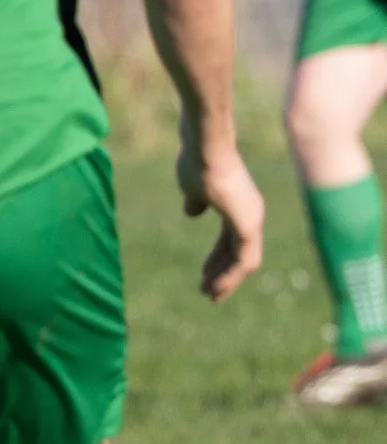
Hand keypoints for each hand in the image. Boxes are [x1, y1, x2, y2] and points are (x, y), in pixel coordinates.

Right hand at [177, 119, 264, 302]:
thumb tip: (192, 212)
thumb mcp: (192, 186)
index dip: (218, 258)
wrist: (205, 148)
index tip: (204, 273)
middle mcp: (251, 214)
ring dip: (227, 280)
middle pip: (239, 252)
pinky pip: (244, 259)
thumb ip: (195, 201)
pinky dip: (231, 275)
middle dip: (222, 273)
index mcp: (238, 205)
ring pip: (244, 260)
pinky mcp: (248, 225)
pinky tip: (216, 286)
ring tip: (210, 295)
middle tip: (208, 291)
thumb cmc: (197, 162)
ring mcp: (252, 220)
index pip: (231, 239)